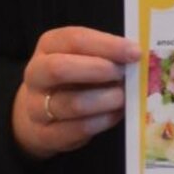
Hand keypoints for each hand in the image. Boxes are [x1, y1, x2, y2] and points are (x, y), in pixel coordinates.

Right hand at [12, 26, 137, 161]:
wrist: (42, 112)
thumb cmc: (74, 77)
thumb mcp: (85, 57)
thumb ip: (106, 53)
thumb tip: (138, 56)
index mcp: (49, 46)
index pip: (74, 40)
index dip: (107, 45)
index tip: (135, 52)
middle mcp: (36, 74)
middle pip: (60, 69)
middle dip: (99, 70)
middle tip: (124, 75)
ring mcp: (35, 106)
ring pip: (73, 103)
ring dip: (106, 100)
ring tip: (124, 97)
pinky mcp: (44, 134)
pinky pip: (78, 128)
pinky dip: (103, 121)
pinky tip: (116, 114)